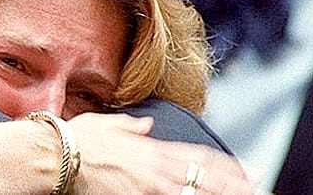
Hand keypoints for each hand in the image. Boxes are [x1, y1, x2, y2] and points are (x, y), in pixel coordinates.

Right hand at [68, 112, 261, 194]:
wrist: (55, 154)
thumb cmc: (75, 140)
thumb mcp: (106, 125)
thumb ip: (131, 127)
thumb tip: (146, 124)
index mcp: (152, 148)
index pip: (200, 157)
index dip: (227, 167)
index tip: (246, 174)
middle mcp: (157, 166)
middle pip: (207, 179)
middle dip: (235, 188)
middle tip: (257, 192)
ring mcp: (150, 185)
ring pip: (195, 194)